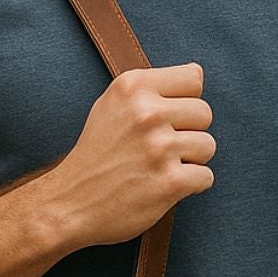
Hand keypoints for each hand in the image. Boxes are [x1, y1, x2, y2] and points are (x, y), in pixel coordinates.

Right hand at [48, 63, 214, 247]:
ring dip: (190, 161)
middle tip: (159, 149)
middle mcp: (146, 112)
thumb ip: (150, 88)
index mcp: (132, 86)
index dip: (183, 101)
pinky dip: (190, 186)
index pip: (193, 78)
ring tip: (159, 167)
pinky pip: (205, 176)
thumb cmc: (95, 155)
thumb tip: (197, 72)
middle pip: (204, 113)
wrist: (69, 203)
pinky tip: (163, 186)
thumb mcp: (112, 105)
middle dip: (188, 132)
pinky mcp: (170, 181)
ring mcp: (159, 147)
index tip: (164, 118)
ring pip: (208, 145)